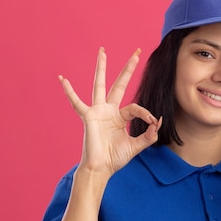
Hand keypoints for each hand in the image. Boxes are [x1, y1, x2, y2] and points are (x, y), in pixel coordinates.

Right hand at [59, 47, 161, 176]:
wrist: (101, 168)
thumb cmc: (115, 158)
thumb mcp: (137, 146)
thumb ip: (149, 135)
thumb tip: (158, 122)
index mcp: (119, 117)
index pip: (136, 107)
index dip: (146, 114)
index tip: (153, 123)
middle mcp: (109, 110)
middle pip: (119, 85)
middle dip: (128, 69)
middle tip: (137, 53)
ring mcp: (98, 111)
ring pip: (100, 85)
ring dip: (102, 68)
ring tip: (102, 51)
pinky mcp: (88, 116)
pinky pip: (77, 102)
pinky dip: (69, 91)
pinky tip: (62, 79)